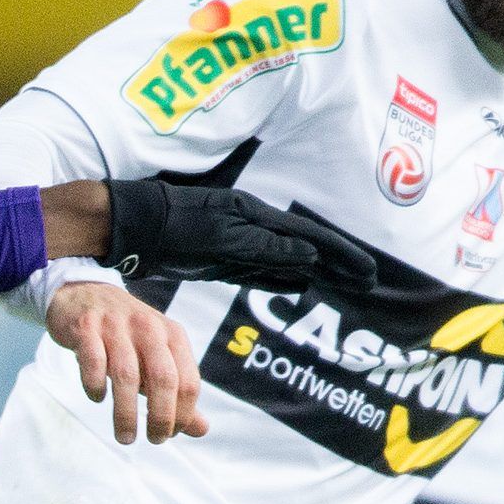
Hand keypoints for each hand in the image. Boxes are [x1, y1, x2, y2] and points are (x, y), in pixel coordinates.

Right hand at [45, 280, 207, 445]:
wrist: (83, 295)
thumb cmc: (125, 336)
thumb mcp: (157, 359)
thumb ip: (178, 393)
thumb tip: (201, 429)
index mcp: (172, 335)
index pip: (188, 382)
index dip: (183, 414)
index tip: (170, 434)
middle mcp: (148, 328)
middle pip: (163, 379)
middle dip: (161, 417)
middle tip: (154, 439)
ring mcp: (116, 326)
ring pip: (127, 376)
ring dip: (126, 413)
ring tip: (125, 437)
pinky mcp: (86, 328)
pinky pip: (93, 362)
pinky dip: (95, 385)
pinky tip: (97, 397)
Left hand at [102, 181, 380, 294]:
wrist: (134, 227)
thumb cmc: (174, 227)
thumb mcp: (223, 239)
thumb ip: (265, 250)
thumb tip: (310, 260)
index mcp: (257, 217)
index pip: (311, 239)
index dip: (342, 256)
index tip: (368, 273)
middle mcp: (253, 228)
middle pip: (306, 249)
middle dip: (338, 265)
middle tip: (368, 282)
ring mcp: (239, 244)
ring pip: (288, 261)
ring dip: (318, 273)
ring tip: (345, 285)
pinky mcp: (221, 260)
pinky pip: (262, 272)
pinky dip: (283, 279)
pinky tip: (300, 286)